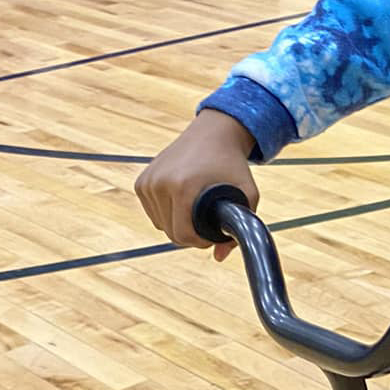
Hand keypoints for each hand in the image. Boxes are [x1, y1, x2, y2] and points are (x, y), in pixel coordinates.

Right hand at [135, 110, 259, 260]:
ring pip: (160, 224)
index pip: (182, 234)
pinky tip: (182, 202)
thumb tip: (220, 257)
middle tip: (207, 225)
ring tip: (197, 211)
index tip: (213, 235)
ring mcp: (147, 181)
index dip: (200, 242)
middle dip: (190, 235)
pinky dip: (167, 214)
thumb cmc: (233, 164)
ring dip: (177, 224)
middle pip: (170, 232)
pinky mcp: (141, 181)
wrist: (213, 132)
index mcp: (182, 186)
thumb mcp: (248, 193)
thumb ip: (242, 226)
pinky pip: (153, 212)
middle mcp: (160, 183)